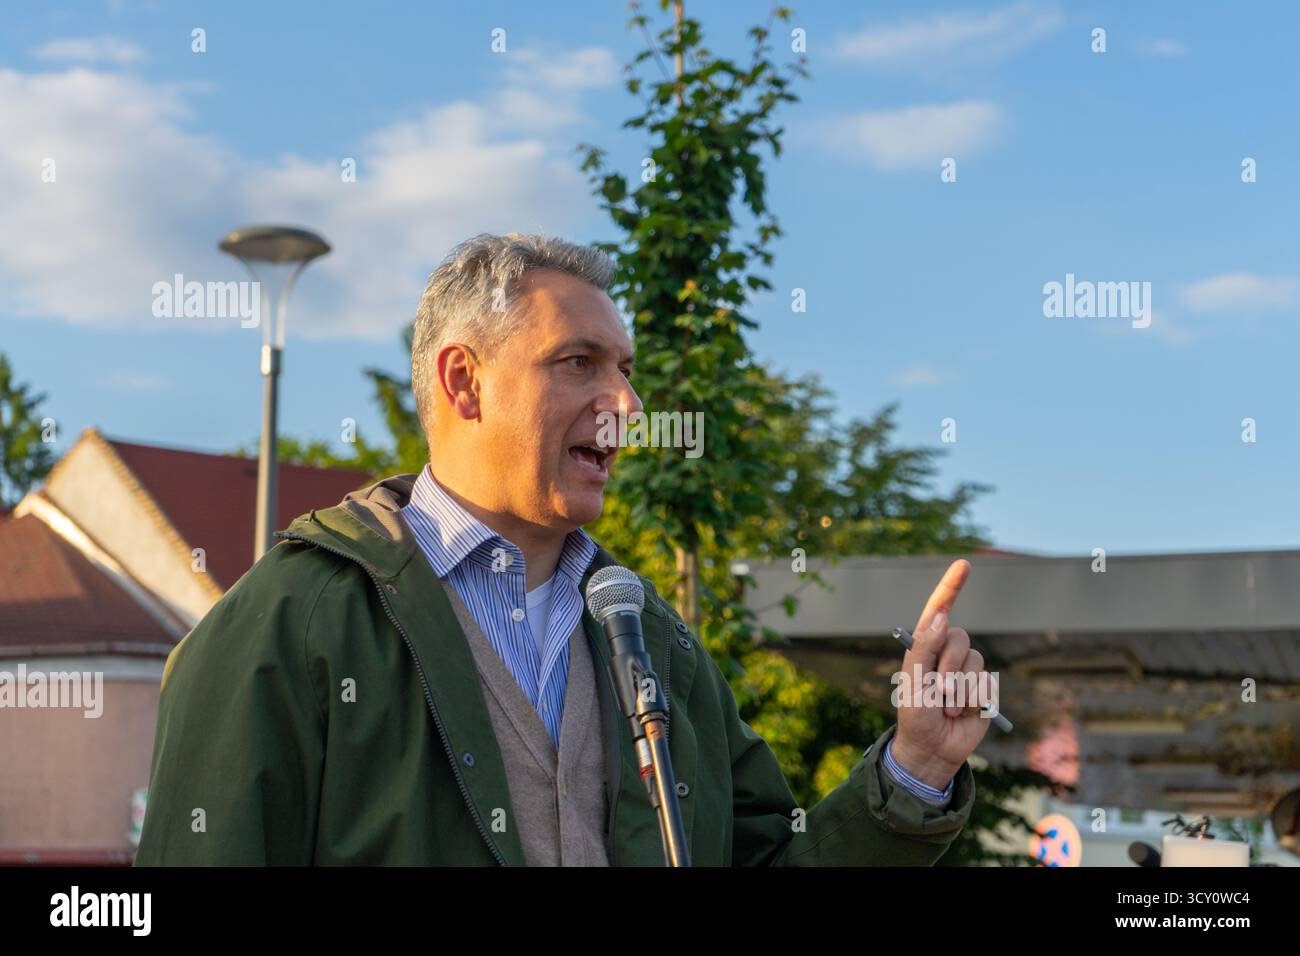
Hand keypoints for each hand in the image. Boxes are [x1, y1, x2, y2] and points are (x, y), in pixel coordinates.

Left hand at [891, 559, 992, 789]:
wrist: (933, 748)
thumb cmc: (915, 714)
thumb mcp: (911, 680)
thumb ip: (924, 648)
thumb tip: (942, 618)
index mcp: (927, 646)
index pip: (940, 611)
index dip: (952, 586)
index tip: (964, 564)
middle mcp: (948, 653)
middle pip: (960, 639)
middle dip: (947, 667)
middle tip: (936, 692)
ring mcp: (967, 670)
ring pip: (974, 662)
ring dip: (959, 689)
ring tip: (946, 707)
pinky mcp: (984, 688)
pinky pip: (986, 683)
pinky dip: (972, 701)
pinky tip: (962, 713)